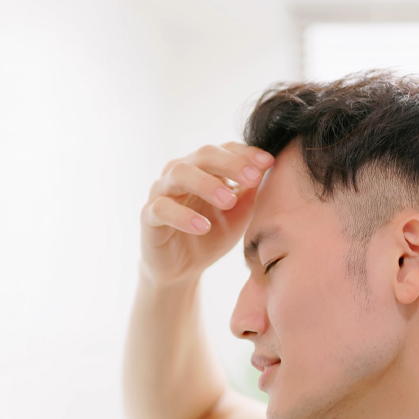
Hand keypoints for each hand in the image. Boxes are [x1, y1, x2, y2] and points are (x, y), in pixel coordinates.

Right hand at [140, 142, 273, 285]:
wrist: (182, 269)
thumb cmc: (211, 235)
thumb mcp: (238, 215)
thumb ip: (249, 194)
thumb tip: (267, 170)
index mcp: (204, 168)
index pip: (225, 149)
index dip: (246, 153)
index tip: (269, 162)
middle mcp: (181, 172)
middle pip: (204, 154)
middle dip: (230, 163)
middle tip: (253, 177)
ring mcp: (162, 191)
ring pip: (180, 173)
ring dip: (207, 184)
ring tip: (228, 200)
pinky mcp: (149, 216)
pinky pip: (162, 208)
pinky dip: (183, 216)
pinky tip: (202, 226)